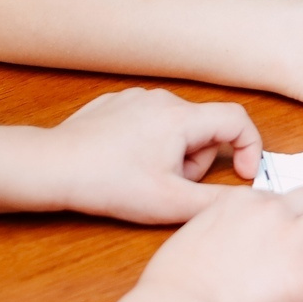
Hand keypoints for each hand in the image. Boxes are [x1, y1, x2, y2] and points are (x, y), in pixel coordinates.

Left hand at [41, 88, 264, 224]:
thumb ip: (216, 201)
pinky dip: (147, 144)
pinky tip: (124, 164)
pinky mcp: (114, 104)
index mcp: (182, 118)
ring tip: (143, 178)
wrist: (53, 168)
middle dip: (197, 161)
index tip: (241, 174)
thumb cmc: (108, 183)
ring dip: (172, 154)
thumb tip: (246, 199)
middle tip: (172, 187)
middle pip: (204, 129)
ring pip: (176, 127)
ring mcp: (136, 98)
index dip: (249, 148)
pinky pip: (148, 122)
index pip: (237, 120)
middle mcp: (162, 99)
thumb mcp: (170, 203)